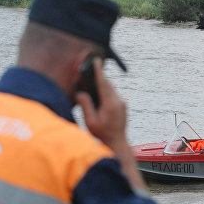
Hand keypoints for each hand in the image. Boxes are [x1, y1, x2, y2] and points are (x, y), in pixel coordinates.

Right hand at [76, 58, 146, 189]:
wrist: (117, 142)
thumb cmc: (102, 134)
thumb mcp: (90, 121)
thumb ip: (86, 105)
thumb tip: (80, 93)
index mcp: (110, 104)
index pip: (103, 84)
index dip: (99, 71)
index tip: (96, 61)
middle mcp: (118, 102)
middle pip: (107, 84)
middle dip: (99, 77)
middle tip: (91, 68)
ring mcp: (122, 103)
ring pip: (111, 89)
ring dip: (102, 84)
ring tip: (93, 80)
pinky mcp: (122, 106)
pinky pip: (113, 94)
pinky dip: (106, 91)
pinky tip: (99, 94)